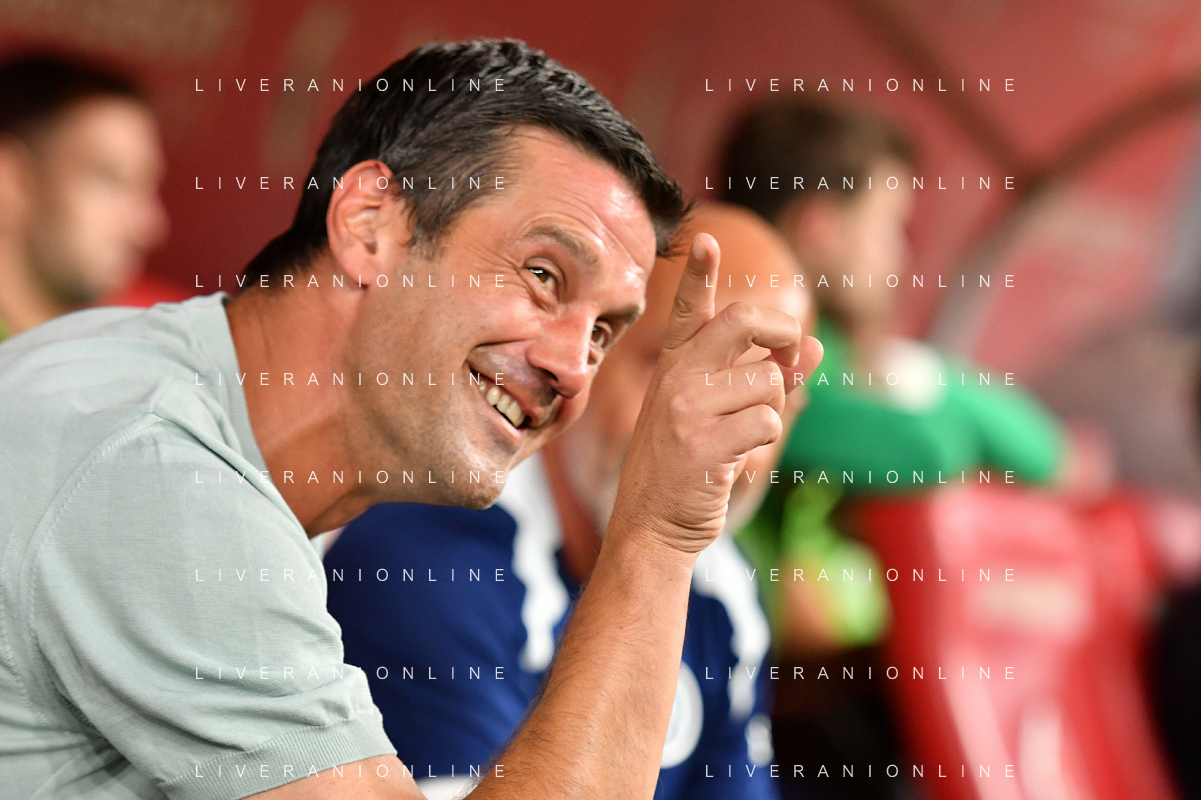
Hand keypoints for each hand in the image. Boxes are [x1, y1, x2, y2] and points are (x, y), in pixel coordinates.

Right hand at [609, 233, 823, 554]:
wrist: (649, 527)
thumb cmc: (686, 470)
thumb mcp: (716, 417)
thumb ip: (765, 377)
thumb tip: (816, 344)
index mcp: (674, 367)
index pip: (690, 309)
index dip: (698, 273)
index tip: (706, 240)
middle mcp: (676, 377)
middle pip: (744, 322)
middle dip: (783, 332)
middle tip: (794, 350)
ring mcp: (686, 407)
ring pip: (769, 382)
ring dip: (771, 412)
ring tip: (737, 439)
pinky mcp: (702, 441)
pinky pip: (767, 422)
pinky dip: (762, 445)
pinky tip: (730, 463)